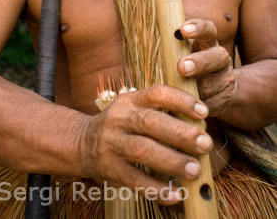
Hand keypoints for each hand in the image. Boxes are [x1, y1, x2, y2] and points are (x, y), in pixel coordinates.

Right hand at [78, 85, 211, 204]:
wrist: (82, 143)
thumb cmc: (122, 125)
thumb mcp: (135, 108)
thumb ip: (162, 112)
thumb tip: (201, 126)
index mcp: (130, 100)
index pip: (156, 93)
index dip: (180, 100)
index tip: (203, 111)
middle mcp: (120, 118)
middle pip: (150, 122)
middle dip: (180, 133)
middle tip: (205, 144)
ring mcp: (112, 143)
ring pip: (142, 150)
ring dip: (171, 161)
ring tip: (195, 170)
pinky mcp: (109, 168)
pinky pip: (133, 180)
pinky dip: (156, 189)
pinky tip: (176, 194)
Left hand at [178, 19, 235, 116]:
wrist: (216, 88)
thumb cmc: (188, 64)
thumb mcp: (182, 52)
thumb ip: (172, 46)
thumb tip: (153, 33)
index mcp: (208, 42)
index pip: (208, 30)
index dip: (198, 28)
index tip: (183, 30)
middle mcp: (220, 58)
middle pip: (216, 56)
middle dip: (199, 62)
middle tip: (182, 67)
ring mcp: (225, 78)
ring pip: (215, 83)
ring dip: (198, 88)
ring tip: (181, 92)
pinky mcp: (224, 99)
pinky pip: (213, 103)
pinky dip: (199, 106)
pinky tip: (187, 108)